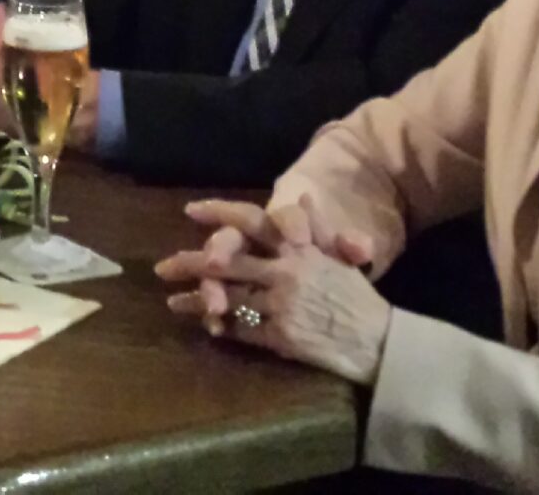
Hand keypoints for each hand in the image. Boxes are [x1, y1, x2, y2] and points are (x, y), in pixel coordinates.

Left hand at [155, 198, 388, 383]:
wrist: (377, 342)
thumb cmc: (355, 297)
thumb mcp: (338, 256)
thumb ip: (316, 227)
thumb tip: (303, 195)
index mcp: (299, 249)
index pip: (254, 221)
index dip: (220, 214)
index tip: (190, 210)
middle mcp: (286, 272)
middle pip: (226, 263)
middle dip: (190, 264)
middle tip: (161, 267)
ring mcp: (281, 304)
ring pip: (227, 298)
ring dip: (197, 301)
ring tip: (172, 302)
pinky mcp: (280, 335)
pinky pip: (241, 328)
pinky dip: (221, 327)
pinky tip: (206, 326)